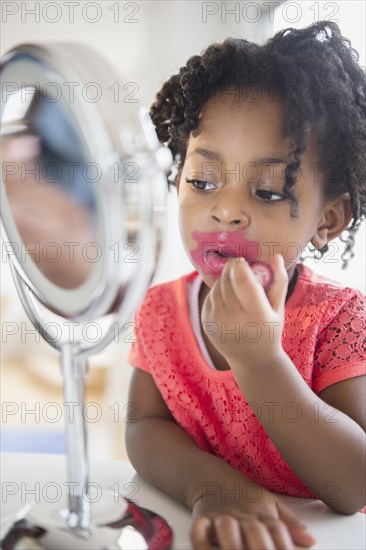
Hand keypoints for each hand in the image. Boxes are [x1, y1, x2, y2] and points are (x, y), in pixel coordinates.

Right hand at [190, 486, 315, 549]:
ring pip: (227, 529)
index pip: (278, 531)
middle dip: (261, 548)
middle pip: (255, 532)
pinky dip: (200, 538)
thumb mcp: (270, 503)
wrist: (210, 475)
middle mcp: (243, 516)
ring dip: (232, 543)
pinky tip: (206, 546)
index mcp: (262, 514)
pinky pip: (199, 528)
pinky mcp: (202, 517)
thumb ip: (290, 523)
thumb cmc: (243, 495)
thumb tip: (312, 540)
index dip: (284, 545)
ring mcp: (221, 516)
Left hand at [201, 254, 287, 369]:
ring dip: (225, 279)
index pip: (242, 280)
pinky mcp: (207, 322)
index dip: (239, 266)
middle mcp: (235, 319)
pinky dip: (218, 291)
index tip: (243, 261)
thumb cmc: (269, 329)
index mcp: (257, 314)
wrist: (252, 359)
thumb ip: (279, 281)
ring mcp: (218, 322)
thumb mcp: (279, 307)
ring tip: (236, 285)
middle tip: (239, 268)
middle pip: (228, 280)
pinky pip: (211, 296)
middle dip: (232, 270)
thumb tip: (276, 256)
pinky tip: (228, 298)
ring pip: (218, 286)